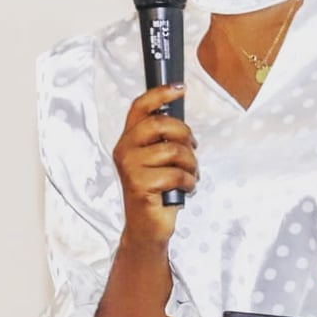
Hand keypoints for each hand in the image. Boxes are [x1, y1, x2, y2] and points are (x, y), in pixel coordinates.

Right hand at [112, 84, 196, 245]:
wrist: (146, 227)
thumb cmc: (157, 190)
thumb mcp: (158, 159)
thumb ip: (164, 138)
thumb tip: (179, 118)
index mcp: (128, 140)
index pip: (140, 107)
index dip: (160, 94)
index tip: (180, 88)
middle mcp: (124, 150)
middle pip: (160, 124)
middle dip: (184, 134)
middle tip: (192, 148)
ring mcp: (130, 168)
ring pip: (173, 150)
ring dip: (191, 163)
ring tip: (190, 174)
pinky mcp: (140, 185)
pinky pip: (176, 173)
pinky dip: (189, 181)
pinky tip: (185, 188)